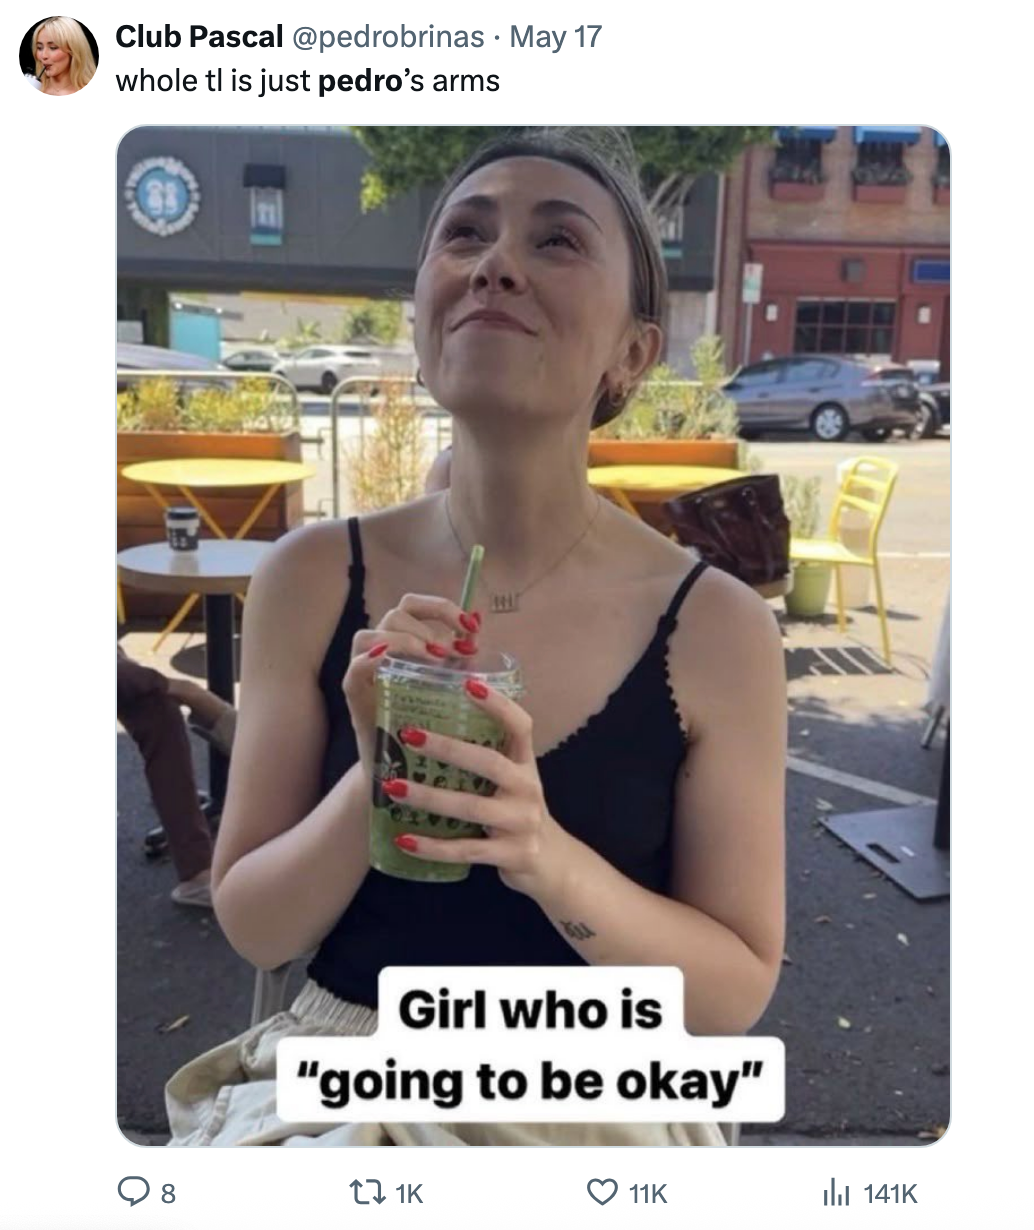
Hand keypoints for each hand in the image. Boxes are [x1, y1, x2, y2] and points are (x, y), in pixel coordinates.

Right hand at [343, 594, 482, 779]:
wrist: (402, 765)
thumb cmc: (427, 720)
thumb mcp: (448, 683)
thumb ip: (460, 655)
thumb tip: (477, 623)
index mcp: (403, 640)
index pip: (414, 605)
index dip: (441, 608)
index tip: (470, 625)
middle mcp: (380, 648)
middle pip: (395, 614)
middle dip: (426, 628)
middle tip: (448, 653)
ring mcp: (363, 669)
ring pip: (369, 635)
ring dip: (404, 642)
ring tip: (431, 661)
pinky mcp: (354, 693)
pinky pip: (355, 667)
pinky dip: (369, 659)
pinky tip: (387, 660)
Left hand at [383, 678, 576, 903]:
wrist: (551, 863)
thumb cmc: (517, 812)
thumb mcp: (512, 780)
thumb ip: (484, 756)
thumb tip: (434, 722)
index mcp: (526, 764)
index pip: (520, 726)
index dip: (498, 705)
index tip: (467, 683)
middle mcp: (528, 789)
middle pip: (489, 763)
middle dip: (448, 748)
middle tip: (409, 735)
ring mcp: (521, 823)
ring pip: (471, 807)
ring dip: (429, 798)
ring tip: (392, 788)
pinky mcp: (511, 855)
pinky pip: (465, 850)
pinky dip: (432, 847)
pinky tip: (403, 839)